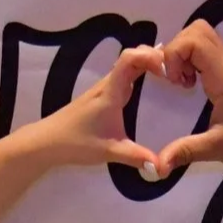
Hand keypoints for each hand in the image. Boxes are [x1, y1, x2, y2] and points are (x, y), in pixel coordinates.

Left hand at [26, 45, 167, 173]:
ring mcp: (103, 89)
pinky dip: (140, 73)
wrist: (46, 142)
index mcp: (110, 92)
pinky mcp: (101, 97)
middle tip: (176, 71)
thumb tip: (162, 167)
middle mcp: (107, 85)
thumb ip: (136, 157)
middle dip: (154, 57)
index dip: (149, 55)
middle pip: (131, 57)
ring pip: (127, 66)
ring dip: (146, 64)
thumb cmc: (75, 142)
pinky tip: (151, 86)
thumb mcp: (109, 151)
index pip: (129, 59)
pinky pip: (124, 76)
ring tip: (169, 75)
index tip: (168, 67)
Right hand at [135, 21, 222, 182]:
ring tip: (181, 84)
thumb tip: (157, 165)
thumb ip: (186, 151)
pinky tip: (191, 88)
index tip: (173, 82)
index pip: (195, 40)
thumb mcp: (218, 149)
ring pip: (202, 39)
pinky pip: (206, 54)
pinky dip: (191, 62)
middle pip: (198, 31)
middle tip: (174, 80)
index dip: (175, 53)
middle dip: (176, 50)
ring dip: (183, 55)